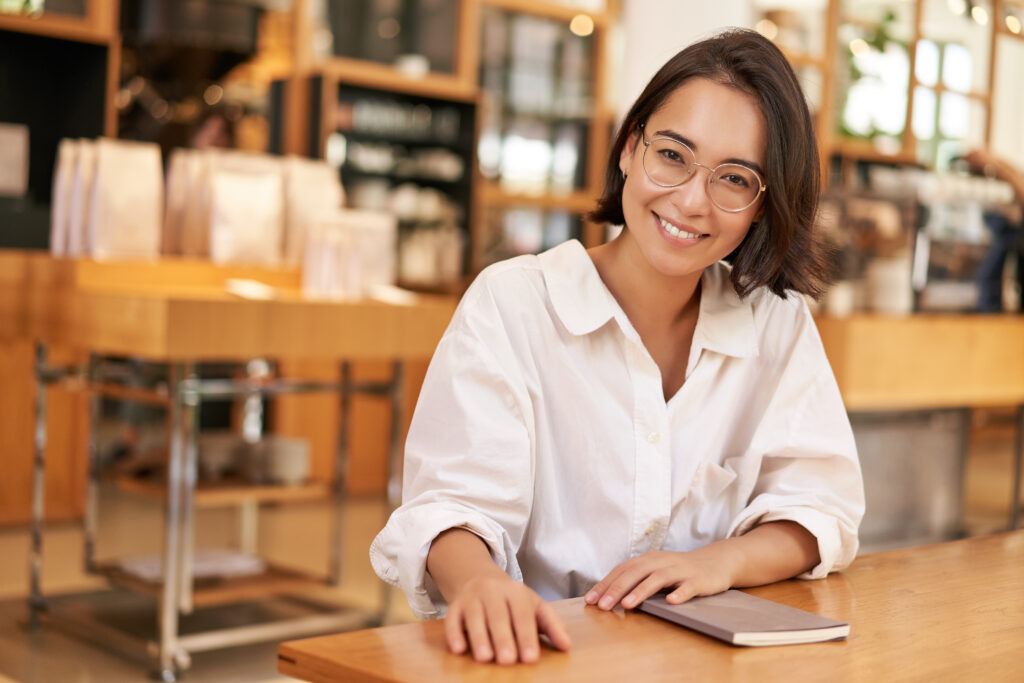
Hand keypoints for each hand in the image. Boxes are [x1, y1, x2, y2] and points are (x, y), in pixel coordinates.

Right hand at [444, 573, 571, 664]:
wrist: (479, 578)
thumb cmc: (513, 601)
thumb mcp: (535, 607)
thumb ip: (552, 625)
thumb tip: (567, 646)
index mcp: (516, 593)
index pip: (523, 615)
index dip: (526, 636)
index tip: (530, 658)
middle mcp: (493, 592)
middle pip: (498, 615)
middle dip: (503, 638)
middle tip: (508, 660)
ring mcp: (472, 598)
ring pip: (475, 617)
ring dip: (479, 637)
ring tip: (485, 658)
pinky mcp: (455, 606)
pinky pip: (452, 618)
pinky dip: (454, 633)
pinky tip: (459, 649)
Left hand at [584, 547, 736, 610]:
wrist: (714, 562)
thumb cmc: (678, 571)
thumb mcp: (654, 572)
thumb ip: (635, 581)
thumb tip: (608, 596)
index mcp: (648, 560)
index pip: (621, 570)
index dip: (605, 584)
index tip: (590, 600)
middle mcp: (661, 562)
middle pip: (635, 573)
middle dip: (617, 589)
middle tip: (603, 607)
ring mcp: (680, 570)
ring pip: (658, 579)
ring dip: (641, 591)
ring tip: (628, 605)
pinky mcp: (697, 580)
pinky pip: (687, 587)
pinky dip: (679, 594)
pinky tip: (671, 602)